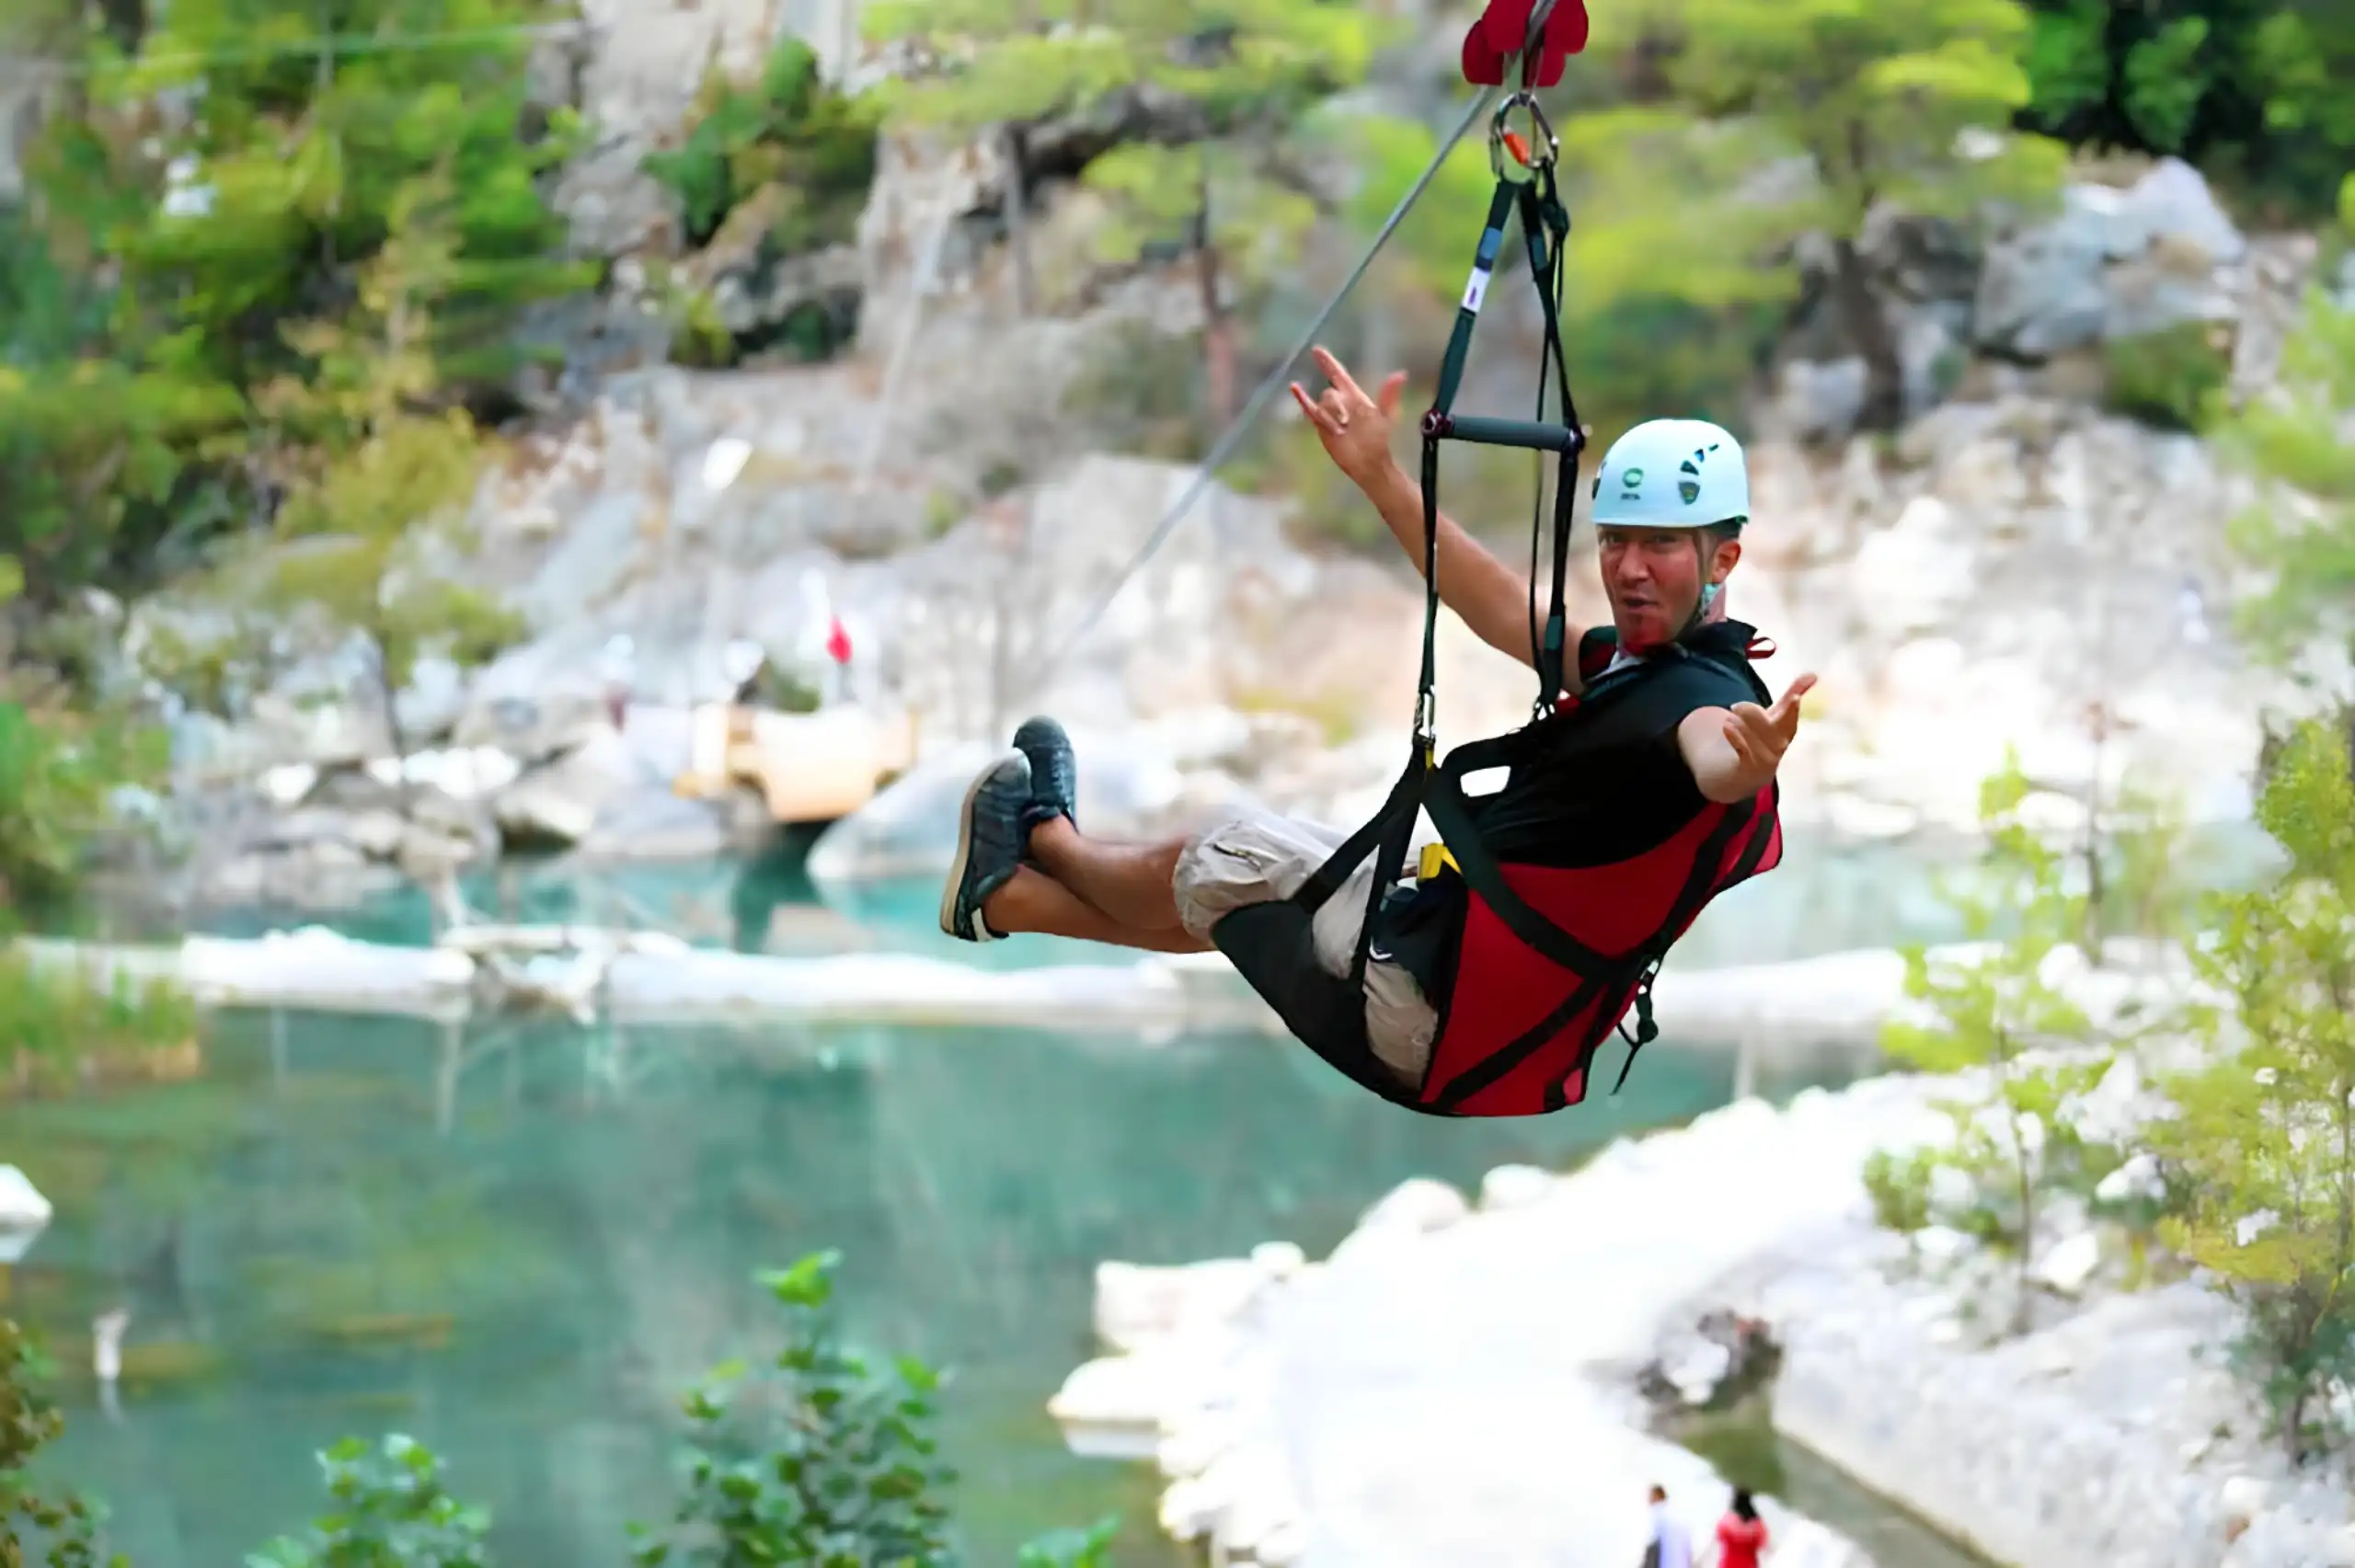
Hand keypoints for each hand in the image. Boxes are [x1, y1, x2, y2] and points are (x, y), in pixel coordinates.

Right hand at [1289, 346, 1407, 488]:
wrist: (1367, 462)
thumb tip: (1400, 374)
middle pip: (1329, 392)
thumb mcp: (1387, 416)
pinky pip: (1309, 409)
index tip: (1316, 350)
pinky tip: (1294, 387)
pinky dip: (1301, 398)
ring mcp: (1330, 413)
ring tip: (1340, 432)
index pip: (1338, 374)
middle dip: (1335, 406)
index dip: (1328, 363)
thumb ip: (1389, 395)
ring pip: (1321, 404)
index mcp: (1355, 396)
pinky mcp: (1321, 425)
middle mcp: (1340, 402)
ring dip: (1330, 418)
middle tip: (1346, 424)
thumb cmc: (1379, 439)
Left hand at [1720, 673, 1818, 792]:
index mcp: (1786, 730)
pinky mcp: (1748, 769)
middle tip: (1735, 706)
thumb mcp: (1777, 716)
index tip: (1795, 697)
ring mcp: (1764, 760)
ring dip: (1738, 724)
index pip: (1791, 719)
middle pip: (1770, 728)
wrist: (1747, 774)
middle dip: (1752, 714)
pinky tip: (1727, 727)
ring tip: (1730, 719)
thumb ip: (1793, 693)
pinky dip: (1735, 737)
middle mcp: (1778, 747)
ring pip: (1753, 738)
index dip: (1793, 709)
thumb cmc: (1765, 739)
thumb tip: (1813, 674)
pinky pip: (1743, 751)